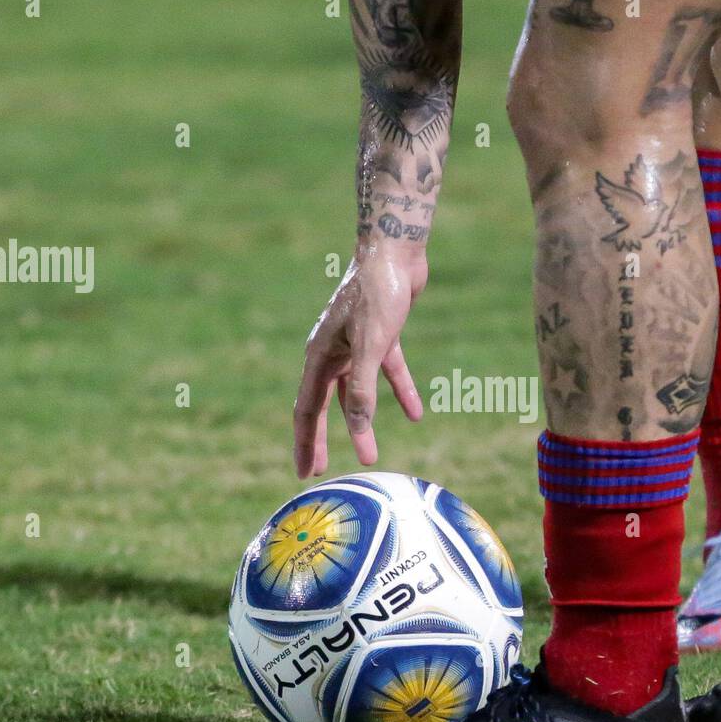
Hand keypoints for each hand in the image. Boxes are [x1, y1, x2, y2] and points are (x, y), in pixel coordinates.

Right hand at [292, 248, 425, 478]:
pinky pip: (387, 372)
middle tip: (319, 469)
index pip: (308, 409)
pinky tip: (416, 415)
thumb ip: (363, 388)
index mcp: (319, 355)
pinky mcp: (381, 336)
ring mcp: (356, 344)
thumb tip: (358, 426)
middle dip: (322, 438)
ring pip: (355, 393)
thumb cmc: (378, 293)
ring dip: (361, 422)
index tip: (304, 471)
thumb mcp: (371, 346)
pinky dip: (400, 392)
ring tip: (367, 453)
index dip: (305, 441)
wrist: (395, 250)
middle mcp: (332, 351)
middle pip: (325, 404)